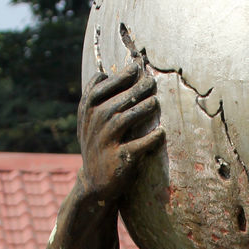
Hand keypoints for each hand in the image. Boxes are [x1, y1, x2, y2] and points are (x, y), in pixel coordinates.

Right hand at [77, 62, 163, 203]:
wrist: (95, 182)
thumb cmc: (99, 144)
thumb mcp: (89, 121)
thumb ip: (95, 99)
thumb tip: (105, 72)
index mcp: (87, 113)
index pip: (98, 88)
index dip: (118, 77)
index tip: (134, 67)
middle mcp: (94, 126)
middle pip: (115, 102)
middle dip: (135, 89)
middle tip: (151, 81)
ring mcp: (105, 143)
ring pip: (123, 120)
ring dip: (142, 109)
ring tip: (155, 101)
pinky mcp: (118, 160)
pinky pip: (136, 147)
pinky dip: (150, 139)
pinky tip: (161, 132)